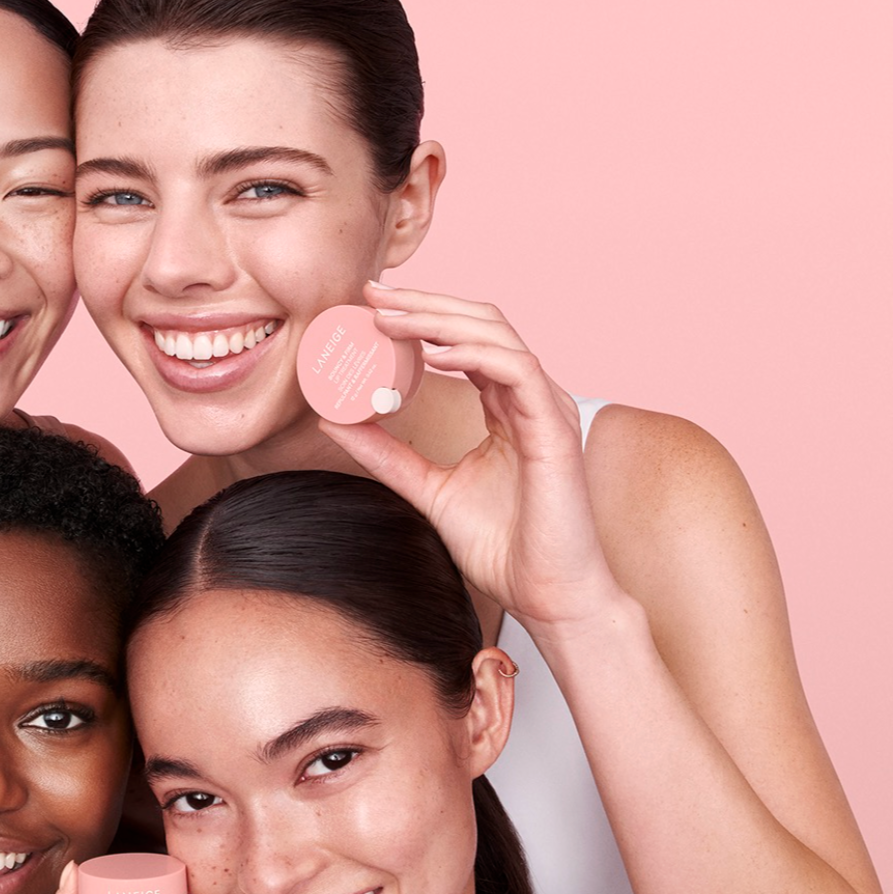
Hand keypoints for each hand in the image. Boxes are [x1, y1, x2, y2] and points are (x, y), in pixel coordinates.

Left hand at [321, 282, 624, 632]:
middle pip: (479, 324)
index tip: (368, 308)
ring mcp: (547, 408)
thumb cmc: (504, 549)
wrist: (547, 597)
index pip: (464, 341)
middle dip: (423, 304)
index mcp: (506, 407)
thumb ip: (387, 454)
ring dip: (439, 319)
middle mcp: (530, 398)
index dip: (419, 318)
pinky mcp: (556, 428)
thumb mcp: (428, 489)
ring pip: (496, 335)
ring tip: (389, 318)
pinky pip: (517, 369)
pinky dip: (474, 352)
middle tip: (371, 296)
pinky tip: (433, 350)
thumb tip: (336, 422)